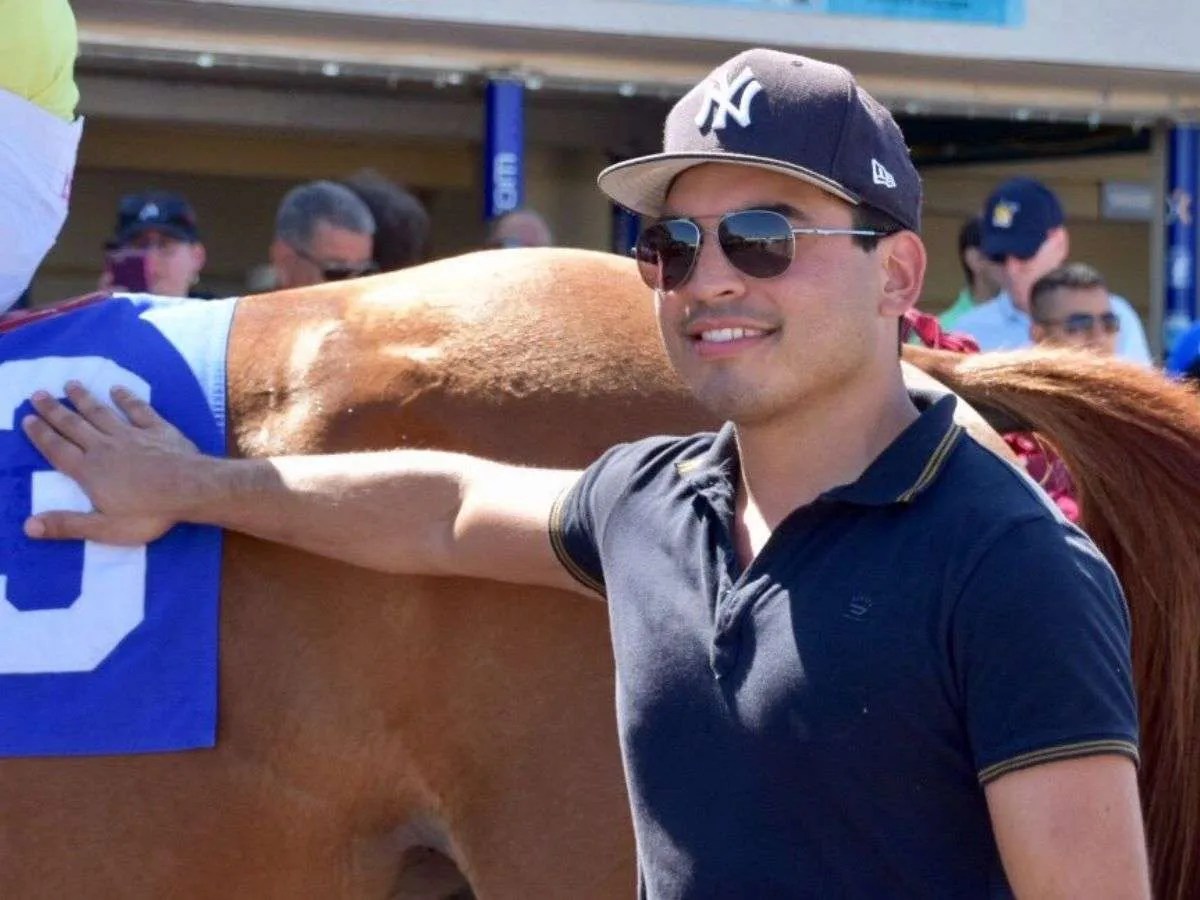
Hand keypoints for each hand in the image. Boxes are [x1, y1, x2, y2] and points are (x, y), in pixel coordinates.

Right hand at [22, 382, 199, 544]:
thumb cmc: (149, 513)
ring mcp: (132, 435)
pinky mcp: (157, 429)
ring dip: (84, 398)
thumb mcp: (105, 528)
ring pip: (102, 412)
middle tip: (38, 394)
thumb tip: (28, 526)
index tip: (27, 418)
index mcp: (89, 470)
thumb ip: (67, 525)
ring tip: (70, 384)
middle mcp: (105, 447)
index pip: (57, 449)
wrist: (191, 490)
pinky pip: (138, 409)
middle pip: (74, 425)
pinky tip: (117, 389)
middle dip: (54, 410)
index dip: (40, 434)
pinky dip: (127, 398)